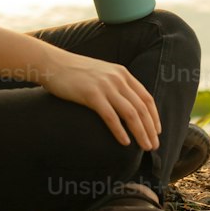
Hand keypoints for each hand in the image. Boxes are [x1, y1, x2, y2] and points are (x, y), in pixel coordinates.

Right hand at [39, 49, 160, 149]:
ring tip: (145, 147)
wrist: (52, 63)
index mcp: (122, 73)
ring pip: (130, 113)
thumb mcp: (102, 73)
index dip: (154, 116)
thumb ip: (116, 84)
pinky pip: (111, 116)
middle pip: (141, 108)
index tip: (156, 132)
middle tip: (154, 146)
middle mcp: (117, 78)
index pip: (146, 98)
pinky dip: (120, 131)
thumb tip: (127, 104)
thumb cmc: (75, 72)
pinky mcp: (91, 94)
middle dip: (150, 129)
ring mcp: (104, 86)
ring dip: (140, 132)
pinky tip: (124, 142)